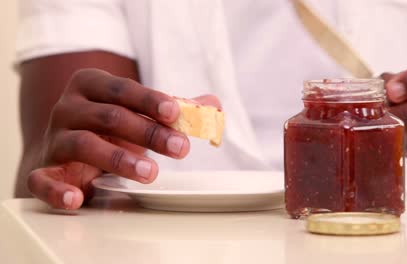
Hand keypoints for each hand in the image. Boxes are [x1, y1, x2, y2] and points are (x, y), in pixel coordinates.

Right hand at [28, 68, 219, 208]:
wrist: (68, 150)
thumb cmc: (111, 128)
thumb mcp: (139, 113)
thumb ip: (174, 109)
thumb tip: (213, 104)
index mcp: (91, 86)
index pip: (123, 89)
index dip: (149, 100)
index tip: (176, 113)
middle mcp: (68, 108)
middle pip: (109, 116)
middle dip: (148, 132)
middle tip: (180, 148)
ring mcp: (54, 139)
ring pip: (83, 144)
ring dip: (118, 159)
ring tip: (151, 172)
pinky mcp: (43, 169)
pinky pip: (42, 180)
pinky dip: (57, 190)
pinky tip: (77, 198)